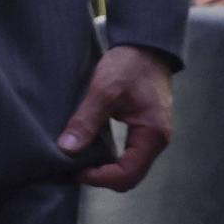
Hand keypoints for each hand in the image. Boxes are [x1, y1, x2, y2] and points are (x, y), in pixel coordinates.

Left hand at [56, 44, 173, 190]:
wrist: (145, 45)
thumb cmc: (129, 65)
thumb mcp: (104, 90)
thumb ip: (86, 120)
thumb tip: (67, 148)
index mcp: (152, 135)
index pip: (127, 174)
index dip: (100, 178)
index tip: (75, 171)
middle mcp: (157, 141)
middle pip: (130, 176)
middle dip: (102, 177)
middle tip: (74, 168)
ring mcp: (152, 136)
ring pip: (129, 166)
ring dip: (105, 169)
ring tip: (79, 160)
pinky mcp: (144, 128)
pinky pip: (128, 154)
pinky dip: (110, 157)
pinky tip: (90, 148)